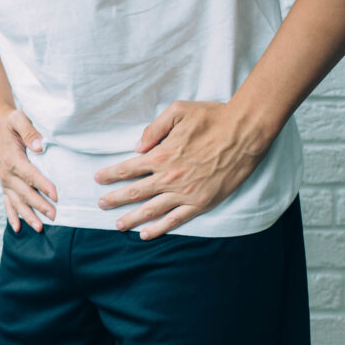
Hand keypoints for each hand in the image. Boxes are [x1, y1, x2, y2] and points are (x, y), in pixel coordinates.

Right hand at [0, 106, 57, 232]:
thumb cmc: (13, 123)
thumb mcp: (20, 119)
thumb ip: (29, 131)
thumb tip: (39, 146)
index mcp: (12, 159)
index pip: (30, 175)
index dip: (43, 186)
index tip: (56, 195)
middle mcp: (6, 173)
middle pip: (25, 192)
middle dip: (39, 205)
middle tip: (54, 215)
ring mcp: (5, 181)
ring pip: (17, 202)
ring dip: (28, 215)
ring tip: (40, 227)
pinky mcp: (6, 185)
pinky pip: (8, 203)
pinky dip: (12, 216)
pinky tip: (17, 228)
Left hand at [94, 100, 274, 239]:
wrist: (245, 132)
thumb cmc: (213, 117)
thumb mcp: (179, 111)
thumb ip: (154, 128)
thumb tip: (137, 146)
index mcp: (161, 155)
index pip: (128, 168)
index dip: (111, 175)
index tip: (98, 179)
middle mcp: (169, 177)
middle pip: (134, 192)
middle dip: (115, 199)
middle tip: (101, 205)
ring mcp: (184, 193)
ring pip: (151, 210)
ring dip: (132, 218)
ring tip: (118, 225)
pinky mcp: (200, 203)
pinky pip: (175, 220)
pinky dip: (159, 228)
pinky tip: (146, 234)